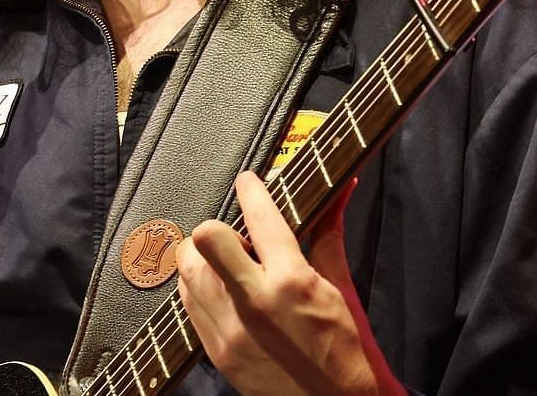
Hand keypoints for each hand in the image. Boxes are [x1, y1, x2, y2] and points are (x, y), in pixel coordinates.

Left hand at [176, 172, 404, 395]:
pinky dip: (199, 290)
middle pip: (205, 238)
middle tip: (235, 237)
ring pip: (187, 271)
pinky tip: (222, 293)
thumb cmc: (348, 352)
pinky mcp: (217, 353)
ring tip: (228, 266)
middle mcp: (255, 303)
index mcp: (292, 281)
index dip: (251, 189)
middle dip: (217, 228)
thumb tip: (341, 189)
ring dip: (203, 259)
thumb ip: (329, 234)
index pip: (260, 216)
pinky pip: (188, 306)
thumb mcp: (342, 288)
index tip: (249, 182)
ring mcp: (230, 331)